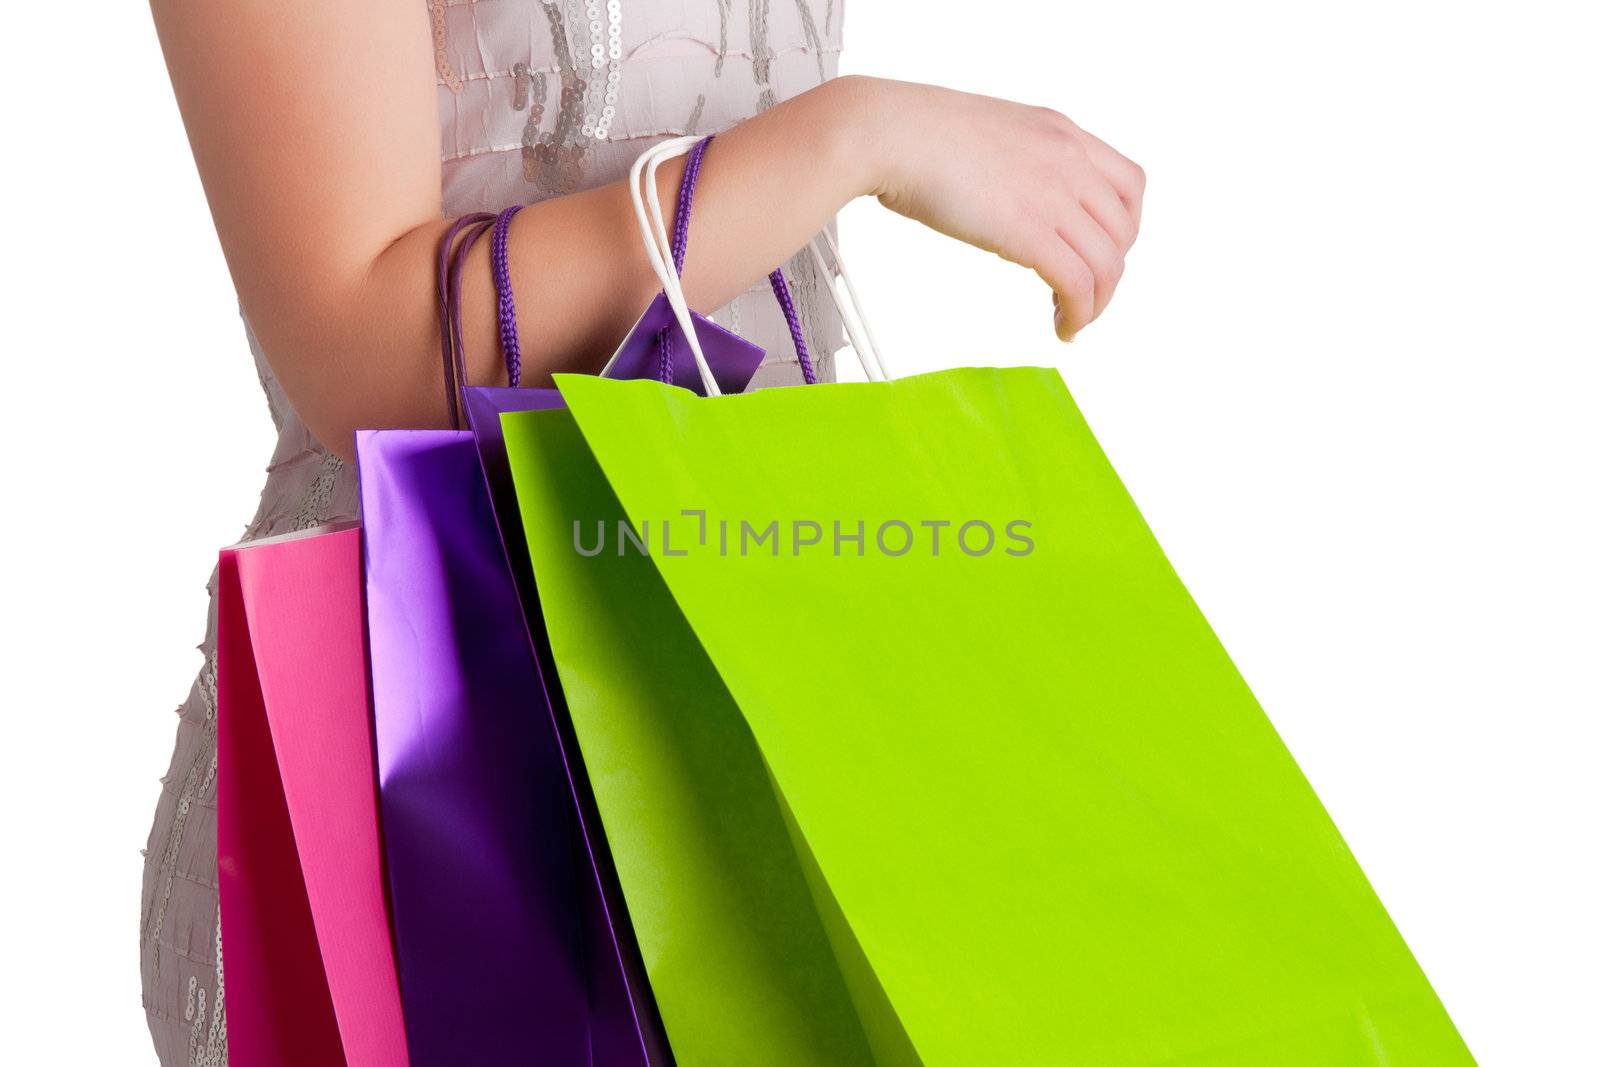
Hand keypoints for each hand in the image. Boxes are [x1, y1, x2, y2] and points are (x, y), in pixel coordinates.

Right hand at [842, 77, 1144, 339]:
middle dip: (1109, 273)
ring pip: (1108, 264)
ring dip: (1096, 303)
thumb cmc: (915, 133)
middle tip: (1083, 297)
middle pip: (1123, 232)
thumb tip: (1015, 198)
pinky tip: (1062, 326)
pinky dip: (1079, 314)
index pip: (1130, 186)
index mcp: (1061, 131)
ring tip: (1072, 321)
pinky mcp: (1029, 232)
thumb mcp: (991, 134)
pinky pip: (1078, 283)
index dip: (1123, 230)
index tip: (1098, 253)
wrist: (889, 133)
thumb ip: (1018, 162)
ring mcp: (1053, 195)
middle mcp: (1069, 160)